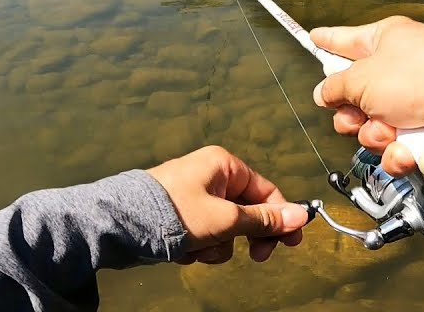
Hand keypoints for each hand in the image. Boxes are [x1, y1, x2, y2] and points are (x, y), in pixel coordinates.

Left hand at [147, 146, 307, 264]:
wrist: (122, 225)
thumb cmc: (176, 214)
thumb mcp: (227, 220)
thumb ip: (264, 220)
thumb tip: (301, 214)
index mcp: (224, 165)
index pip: (266, 190)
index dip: (281, 217)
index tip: (291, 244)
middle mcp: (211, 176)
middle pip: (248, 211)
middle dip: (246, 236)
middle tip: (256, 257)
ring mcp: (195, 196)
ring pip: (226, 228)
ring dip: (219, 245)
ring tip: (200, 250)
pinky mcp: (182, 215)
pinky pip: (206, 233)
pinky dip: (201, 246)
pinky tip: (185, 252)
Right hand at [310, 16, 423, 176]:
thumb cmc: (417, 75)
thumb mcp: (361, 79)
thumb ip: (335, 87)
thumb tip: (323, 93)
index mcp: (382, 41)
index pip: (345, 40)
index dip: (326, 41)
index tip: (313, 37)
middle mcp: (399, 67)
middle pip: (357, 96)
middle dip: (351, 116)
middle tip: (355, 118)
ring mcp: (415, 98)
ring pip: (376, 126)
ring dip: (374, 136)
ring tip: (387, 132)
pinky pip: (400, 145)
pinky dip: (398, 152)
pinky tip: (403, 150)